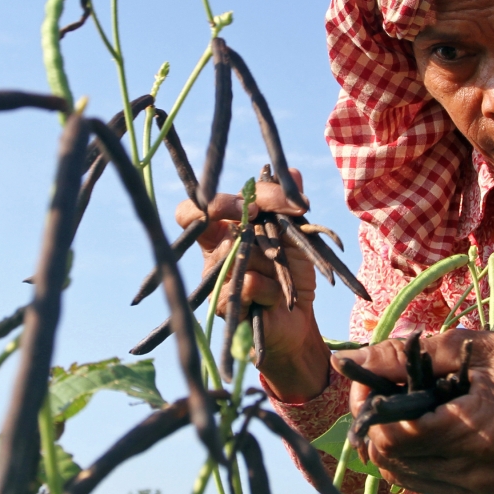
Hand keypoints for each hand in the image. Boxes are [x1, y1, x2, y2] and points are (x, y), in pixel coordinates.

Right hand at [174, 169, 329, 401]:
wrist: (298, 321)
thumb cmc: (292, 274)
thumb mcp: (296, 235)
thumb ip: (290, 205)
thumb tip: (294, 172)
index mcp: (223, 229)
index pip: (195, 209)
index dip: (216, 199)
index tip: (255, 202)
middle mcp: (213, 251)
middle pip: (212, 219)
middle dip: (250, 211)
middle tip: (281, 212)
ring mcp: (215, 278)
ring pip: (236, 250)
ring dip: (272, 257)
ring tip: (285, 271)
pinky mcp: (223, 305)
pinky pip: (249, 283)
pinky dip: (274, 287)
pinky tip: (279, 297)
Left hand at [337, 329, 493, 493]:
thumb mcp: (466, 345)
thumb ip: (404, 355)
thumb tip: (351, 360)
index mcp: (482, 430)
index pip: (397, 436)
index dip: (369, 408)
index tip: (368, 381)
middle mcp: (483, 471)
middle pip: (393, 459)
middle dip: (378, 424)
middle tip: (388, 391)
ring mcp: (484, 493)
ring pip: (403, 475)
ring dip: (395, 442)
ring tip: (416, 409)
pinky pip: (424, 483)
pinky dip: (416, 456)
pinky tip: (433, 430)